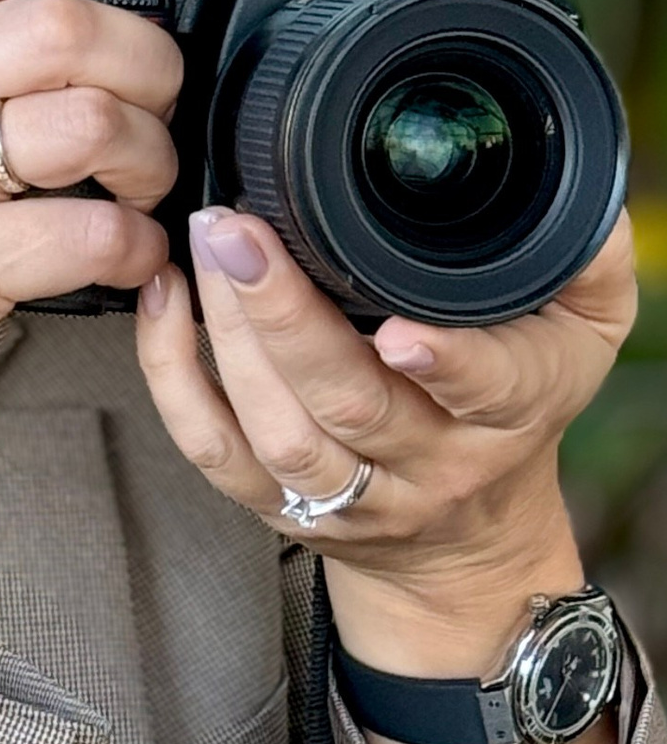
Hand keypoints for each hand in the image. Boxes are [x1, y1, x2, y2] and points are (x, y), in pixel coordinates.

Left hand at [134, 202, 638, 650]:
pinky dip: (172, 376)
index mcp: (510, 413)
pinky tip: (163, 300)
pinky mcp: (275, 507)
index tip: (399, 329)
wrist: (469, 547)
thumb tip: (574, 197)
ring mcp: (348, 495)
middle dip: (284, 315)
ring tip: (201, 249)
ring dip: (224, 335)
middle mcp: (428, 462)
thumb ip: (580, 261)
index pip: (486, 391)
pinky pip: (211, 448)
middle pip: (349, 401)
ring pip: (277, 429)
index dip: (446, 364)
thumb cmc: (515, 405)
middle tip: (237, 231)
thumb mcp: (580, 333)